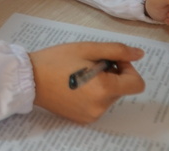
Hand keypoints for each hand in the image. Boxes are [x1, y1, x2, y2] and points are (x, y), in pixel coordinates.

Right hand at [30, 42, 145, 123]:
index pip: (136, 83)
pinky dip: (93, 94)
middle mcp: (101, 106)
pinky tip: (75, 85)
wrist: (29, 79)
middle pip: (122, 89)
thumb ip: (116, 51)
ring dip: (103, 84)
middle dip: (112, 75)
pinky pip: (98, 105)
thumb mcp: (87, 49)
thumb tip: (139, 54)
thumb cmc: (56, 60)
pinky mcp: (83, 119)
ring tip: (79, 74)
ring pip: (110, 97)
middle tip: (89, 64)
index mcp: (104, 89)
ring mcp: (92, 115)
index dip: (128, 69)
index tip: (112, 61)